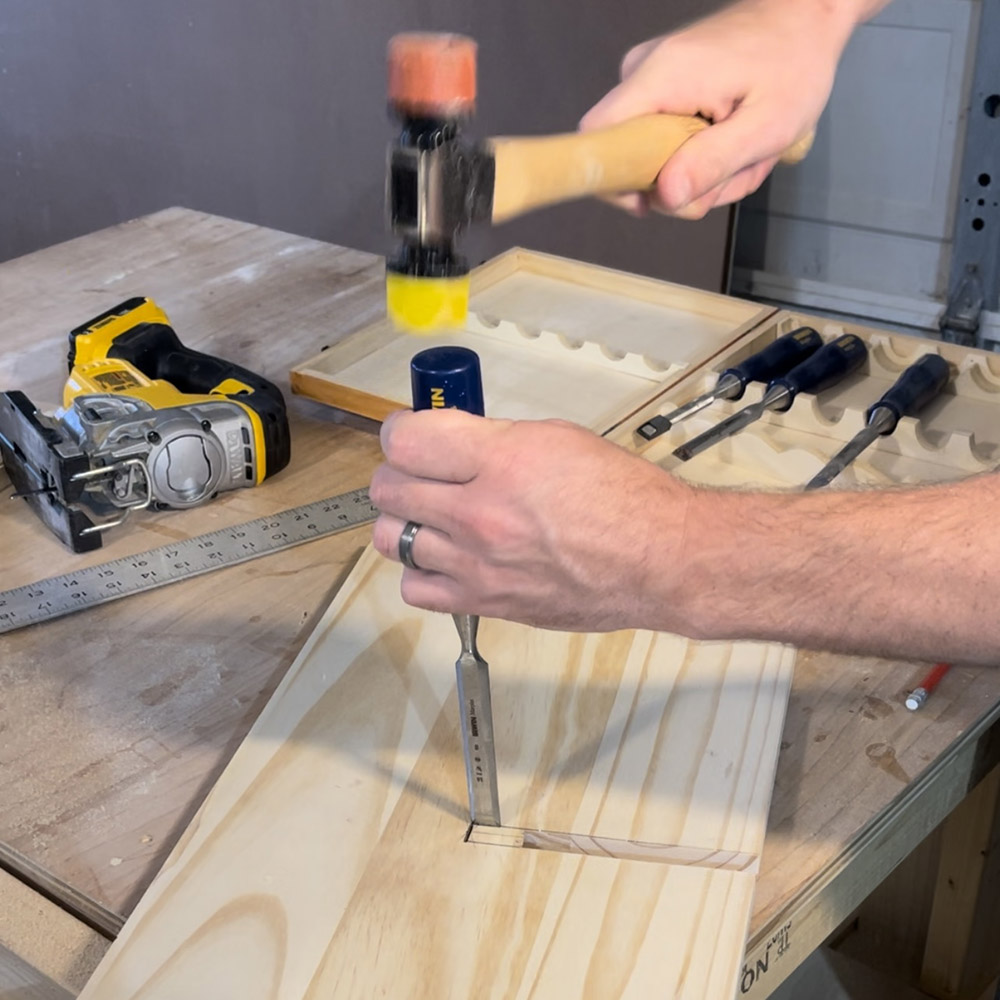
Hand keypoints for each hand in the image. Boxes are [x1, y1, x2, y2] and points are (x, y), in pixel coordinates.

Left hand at [370, 409, 694, 631]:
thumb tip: (452, 441)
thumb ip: (493, 439)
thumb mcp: (558, 439)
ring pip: (392, 538)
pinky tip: (444, 558)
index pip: (405, 441)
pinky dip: (420, 571)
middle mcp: (480, 513)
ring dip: (405, 521)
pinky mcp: (484, 600)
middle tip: (419, 472)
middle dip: (399, 473)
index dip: (400, 432)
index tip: (408, 435)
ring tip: (430, 516)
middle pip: (388, 488)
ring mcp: (477, 562)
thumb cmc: (624, 501)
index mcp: (500, 460)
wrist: (658, 560)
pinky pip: (414, 588)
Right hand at [580, 0, 863, 217]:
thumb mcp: (768, 125)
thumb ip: (714, 161)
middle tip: (733, 172)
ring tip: (741, 152)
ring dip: (697, 171)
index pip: (598, 138)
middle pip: (628, 157)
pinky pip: (661, 137)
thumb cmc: (796, 63)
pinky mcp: (660, 84)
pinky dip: (698, 152)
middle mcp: (642, 72)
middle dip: (679, 183)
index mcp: (661, 77)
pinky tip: (730, 139)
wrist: (806, 14)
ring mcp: (649, 76)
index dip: (616, 181)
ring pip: (649, 154)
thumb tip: (665, 197)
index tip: (658, 199)